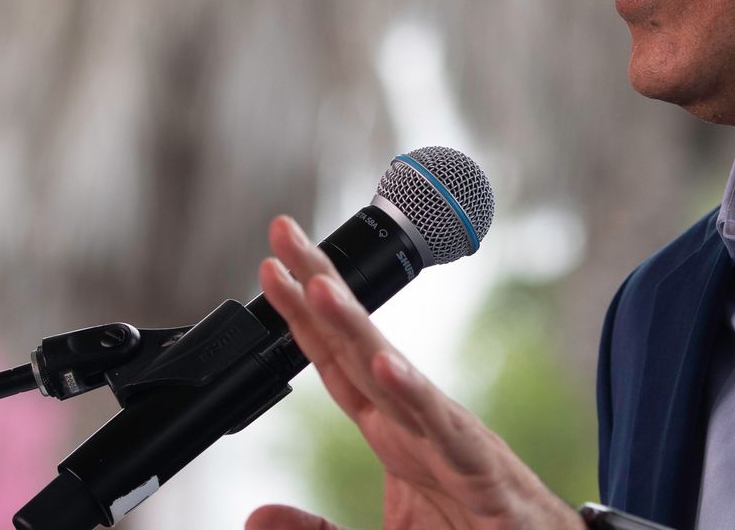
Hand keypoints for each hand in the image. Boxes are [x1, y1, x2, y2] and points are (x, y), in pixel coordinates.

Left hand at [246, 215, 585, 529]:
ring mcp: (446, 440)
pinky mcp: (478, 470)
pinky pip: (443, 428)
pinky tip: (387, 365)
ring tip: (317, 288)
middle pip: (356, 347)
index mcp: (391, 433)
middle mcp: (414, 423)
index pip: (335, 362)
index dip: (300, 317)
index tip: (269, 267)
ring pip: (392, 375)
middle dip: (319, 287)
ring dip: (356, 328)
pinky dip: (415, 395)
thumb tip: (256, 512)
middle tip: (285, 232)